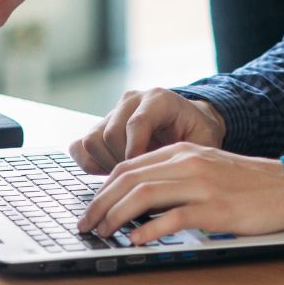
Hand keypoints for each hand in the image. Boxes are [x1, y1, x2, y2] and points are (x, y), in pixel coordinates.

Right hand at [68, 88, 225, 174]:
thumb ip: (189, 156)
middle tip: (139, 180)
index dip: (136, 152)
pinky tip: (111, 173)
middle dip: (123, 164)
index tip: (143, 173)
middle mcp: (132, 101)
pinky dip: (90, 164)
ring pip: (92, 141)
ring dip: (107, 165)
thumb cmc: (198, 133)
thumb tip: (170, 184)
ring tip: (129, 177)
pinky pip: (79, 146)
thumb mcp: (204, 141)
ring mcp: (113, 112)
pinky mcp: (99, 125)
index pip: (137, 122)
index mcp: (159, 100)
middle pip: (111, 134)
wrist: (190, 121)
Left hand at [75, 143, 283, 243]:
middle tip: (86, 223)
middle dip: (100, 203)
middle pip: (129, 178)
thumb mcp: (208, 168)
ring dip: (115, 216)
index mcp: (184, 151)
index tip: (91, 207)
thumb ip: (176, 176)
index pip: (130, 165)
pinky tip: (136, 239)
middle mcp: (189, 163)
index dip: (103, 188)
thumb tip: (138, 198)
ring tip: (103, 232)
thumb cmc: (250, 184)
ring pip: (143, 195)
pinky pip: (172, 218)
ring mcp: (201, 185)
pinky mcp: (215, 209)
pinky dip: (148, 229)